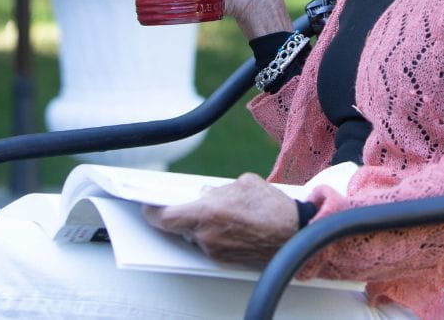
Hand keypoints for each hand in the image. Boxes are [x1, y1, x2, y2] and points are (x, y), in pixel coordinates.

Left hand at [142, 173, 299, 264]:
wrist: (295, 235)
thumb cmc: (274, 209)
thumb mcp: (245, 184)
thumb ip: (219, 189)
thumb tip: (205, 194)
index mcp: (209, 212)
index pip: (166, 217)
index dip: (153, 212)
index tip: (148, 206)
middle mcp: (207, 235)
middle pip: (179, 227)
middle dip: (184, 215)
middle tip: (192, 206)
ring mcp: (214, 250)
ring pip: (195, 236)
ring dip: (202, 225)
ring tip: (224, 214)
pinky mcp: (224, 260)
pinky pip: (209, 245)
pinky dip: (214, 235)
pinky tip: (232, 225)